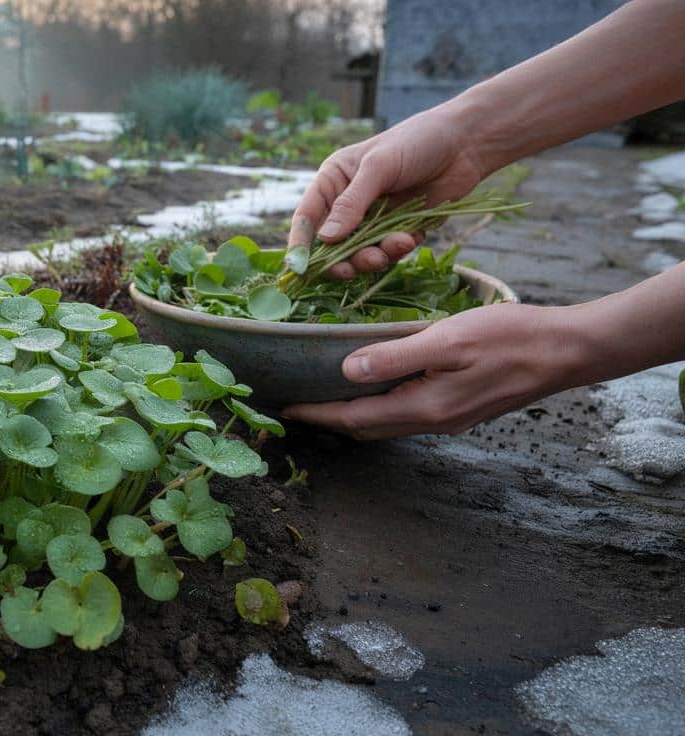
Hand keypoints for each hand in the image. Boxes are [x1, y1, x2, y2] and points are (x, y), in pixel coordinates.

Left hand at [281, 303, 586, 438]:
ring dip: (354, 414)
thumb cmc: (510, 338)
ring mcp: (449, 418)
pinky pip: (407, 414)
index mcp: (424, 407)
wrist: (569, 350)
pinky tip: (374, 386)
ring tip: (325, 397)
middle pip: (366, 428)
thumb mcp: (447, 339)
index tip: (286, 410)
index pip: (354, 418)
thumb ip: (395, 356)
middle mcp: (433, 421)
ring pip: (387, 424)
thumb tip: (347, 372)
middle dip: (329, 419)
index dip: (317, 415)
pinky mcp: (462, 408)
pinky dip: (380, 406)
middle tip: (297, 405)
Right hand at [287, 106, 491, 278]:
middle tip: (351, 269)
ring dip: (373, 256)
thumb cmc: (417, 141)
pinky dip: (396, 250)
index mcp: (333, 181)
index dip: (300, 245)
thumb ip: (352, 204)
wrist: (467, 143)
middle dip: (342, 258)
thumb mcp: (379, 167)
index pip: (307, 219)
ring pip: (360, 253)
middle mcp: (349, 203)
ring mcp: (374, 218)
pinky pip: (389, 251)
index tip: (298, 269)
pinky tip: (410, 237)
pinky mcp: (399, 229)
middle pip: (332, 245)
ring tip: (394, 246)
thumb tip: (325, 239)